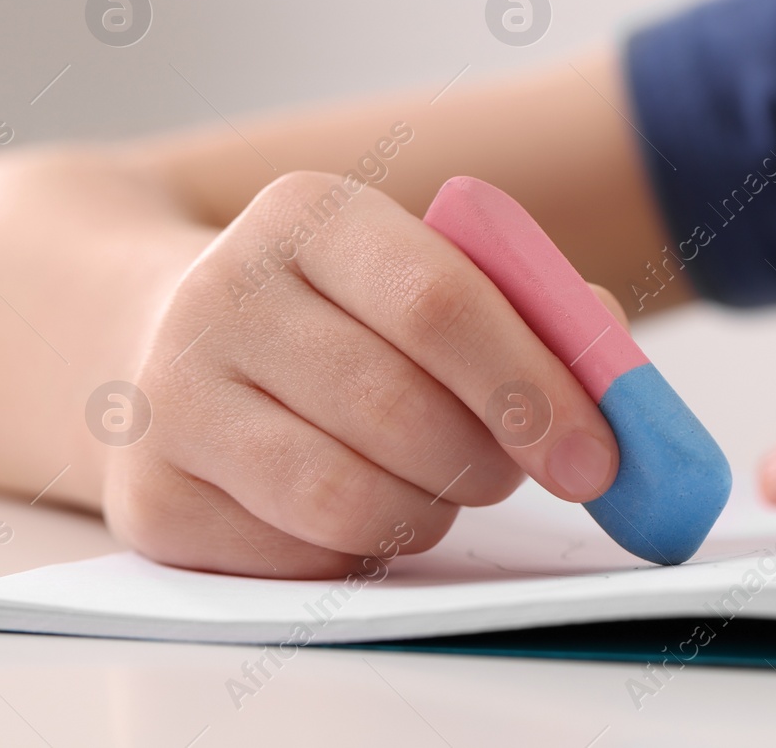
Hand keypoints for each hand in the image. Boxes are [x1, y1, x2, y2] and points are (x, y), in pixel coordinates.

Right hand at [104, 172, 624, 577]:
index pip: (438, 302)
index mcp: (307, 216)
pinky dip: (366, 550)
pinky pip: (304, 559)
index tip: (599, 456)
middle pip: (399, 409)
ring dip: (431, 511)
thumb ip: (534, 312)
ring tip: (438, 481)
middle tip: (520, 471)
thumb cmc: (344, 314)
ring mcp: (172, 402)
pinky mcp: (154, 502)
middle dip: (490, 461)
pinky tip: (361, 502)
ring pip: (350, 499)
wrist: (164, 341)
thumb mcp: (425, 268)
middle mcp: (221, 296)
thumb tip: (621, 391)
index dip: (531, 387)